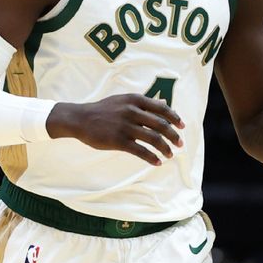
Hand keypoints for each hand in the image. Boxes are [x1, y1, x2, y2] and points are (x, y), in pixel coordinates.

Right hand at [46, 94, 184, 165]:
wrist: (81, 119)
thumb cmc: (104, 109)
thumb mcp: (124, 100)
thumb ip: (144, 103)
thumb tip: (164, 102)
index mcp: (135, 100)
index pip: (161, 108)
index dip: (174, 118)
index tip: (182, 126)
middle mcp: (132, 111)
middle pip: (160, 125)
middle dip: (173, 136)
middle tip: (180, 144)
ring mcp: (125, 126)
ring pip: (153, 138)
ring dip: (165, 148)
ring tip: (170, 155)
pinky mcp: (118, 141)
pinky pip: (140, 151)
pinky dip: (151, 157)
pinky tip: (157, 162)